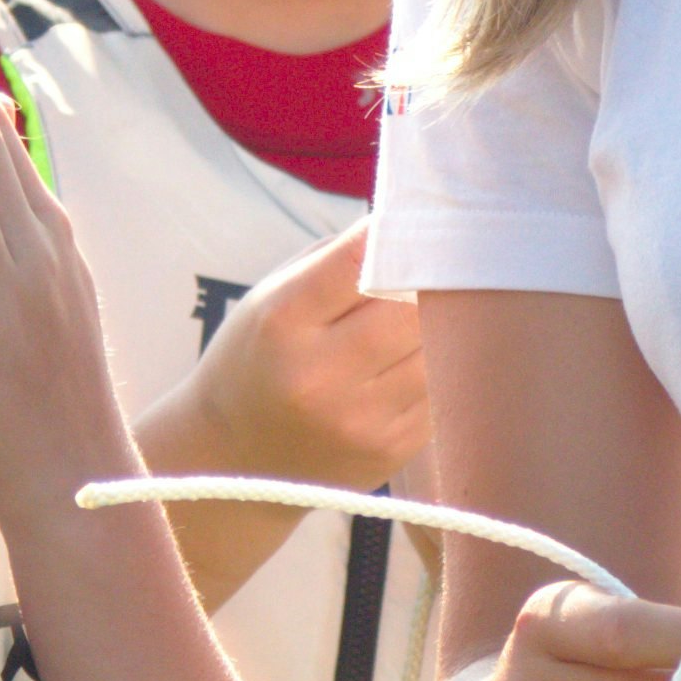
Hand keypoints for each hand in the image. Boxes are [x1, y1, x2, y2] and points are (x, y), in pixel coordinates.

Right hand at [164, 218, 427, 489]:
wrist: (233, 461)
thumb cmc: (259, 359)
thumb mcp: (272, 298)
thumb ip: (339, 259)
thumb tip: (416, 225)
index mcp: (282, 322)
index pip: (361, 260)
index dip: (398, 234)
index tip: (417, 219)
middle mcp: (319, 375)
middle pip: (412, 309)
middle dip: (434, 282)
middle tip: (447, 264)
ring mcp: (358, 421)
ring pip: (439, 352)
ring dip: (447, 326)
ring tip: (441, 308)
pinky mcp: (390, 452)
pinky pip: (440, 393)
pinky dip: (441, 369)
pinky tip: (423, 358)